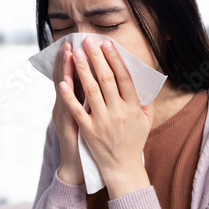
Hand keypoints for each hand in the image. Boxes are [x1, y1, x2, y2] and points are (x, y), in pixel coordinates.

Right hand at [52, 42, 83, 184]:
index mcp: (70, 102)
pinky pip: (66, 109)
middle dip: (68, 59)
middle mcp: (63, 105)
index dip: (72, 60)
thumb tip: (101, 80)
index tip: (76, 43)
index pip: (71, 75)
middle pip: (65, 77)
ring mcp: (63, 115)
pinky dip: (65, 96)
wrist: (75, 166)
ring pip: (63, 89)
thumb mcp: (84, 117)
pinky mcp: (67, 127)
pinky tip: (63, 83)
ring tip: (68, 53)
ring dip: (65, 70)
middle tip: (70, 42)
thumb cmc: (84, 140)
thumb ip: (90, 100)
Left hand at [58, 37, 153, 198]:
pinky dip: (69, 96)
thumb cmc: (134, 141)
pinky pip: (76, 111)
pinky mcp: (88, 130)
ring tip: (75, 53)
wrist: (122, 168)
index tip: (106, 44)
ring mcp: (102, 121)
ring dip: (82, 70)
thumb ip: (146, 100)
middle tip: (87, 40)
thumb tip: (143, 79)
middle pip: (106, 79)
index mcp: (133, 107)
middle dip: (96, 58)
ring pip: (91, 91)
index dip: (115, 59)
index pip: (124, 78)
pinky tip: (62, 82)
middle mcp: (118, 112)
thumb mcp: (146, 121)